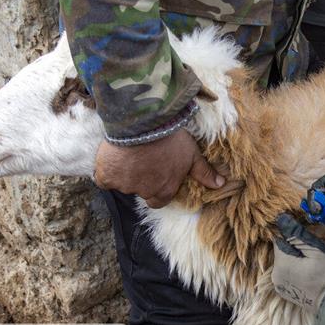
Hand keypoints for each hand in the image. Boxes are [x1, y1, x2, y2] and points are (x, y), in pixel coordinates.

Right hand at [94, 129, 224, 207]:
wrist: (143, 124)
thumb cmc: (171, 140)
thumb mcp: (192, 155)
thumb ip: (204, 173)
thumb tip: (221, 184)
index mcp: (164, 191)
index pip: (159, 201)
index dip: (157, 189)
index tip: (155, 175)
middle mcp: (143, 192)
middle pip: (140, 191)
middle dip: (140, 180)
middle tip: (142, 161)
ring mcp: (123, 185)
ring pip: (121, 183)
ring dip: (124, 172)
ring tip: (130, 154)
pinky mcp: (106, 175)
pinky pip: (103, 178)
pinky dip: (105, 170)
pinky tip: (112, 158)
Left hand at [271, 214, 324, 312]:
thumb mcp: (316, 249)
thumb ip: (297, 234)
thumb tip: (282, 219)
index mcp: (281, 265)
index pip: (279, 240)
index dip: (292, 236)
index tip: (306, 240)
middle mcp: (275, 277)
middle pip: (281, 252)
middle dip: (293, 249)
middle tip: (312, 253)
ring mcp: (280, 286)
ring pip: (284, 263)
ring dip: (294, 259)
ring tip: (311, 264)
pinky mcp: (286, 292)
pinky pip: (286, 274)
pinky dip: (294, 270)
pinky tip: (308, 273)